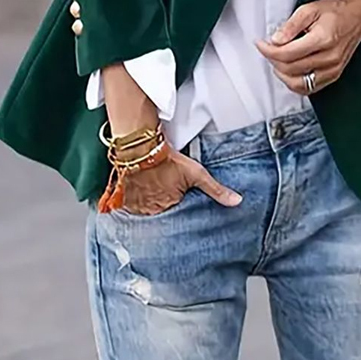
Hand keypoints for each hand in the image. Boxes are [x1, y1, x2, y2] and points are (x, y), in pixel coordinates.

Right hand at [121, 148, 242, 215]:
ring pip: (144, 210)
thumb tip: (236, 201)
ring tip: (150, 190)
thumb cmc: (167, 158)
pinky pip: (128, 206)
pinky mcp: (124, 198)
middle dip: (162, 205)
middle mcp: (153, 210)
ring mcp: (137, 205)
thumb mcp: (197, 174)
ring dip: (147, 203)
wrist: (140, 147)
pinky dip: (132, 201)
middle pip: (160, 212)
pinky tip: (136, 191)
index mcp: (170, 206)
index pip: (177, 213)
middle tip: (162, 192)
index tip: (175, 197)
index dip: (177, 203)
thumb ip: (216, 190)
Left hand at [255, 0, 360, 93]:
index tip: (261, 44)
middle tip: (268, 50)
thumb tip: (276, 40)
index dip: (269, 51)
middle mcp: (329, 58)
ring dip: (282, 74)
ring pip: (299, 83)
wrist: (358, 17)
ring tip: (278, 60)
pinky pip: (309, 88)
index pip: (287, 54)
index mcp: (323, 39)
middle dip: (273, 60)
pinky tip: (289, 71)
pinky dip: (295, 83)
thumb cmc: (336, 12)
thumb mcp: (309, 9)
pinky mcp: (334, 76)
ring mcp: (333, 69)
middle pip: (290, 69)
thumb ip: (291, 25)